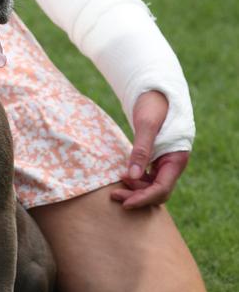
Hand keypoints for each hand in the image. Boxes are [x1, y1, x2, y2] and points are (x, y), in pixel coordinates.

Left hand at [111, 90, 189, 208]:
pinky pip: (148, 176)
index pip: (162, 189)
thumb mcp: (146, 125)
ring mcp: (165, 161)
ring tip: (116, 188)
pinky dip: (136, 180)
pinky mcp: (157, 157)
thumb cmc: (154, 104)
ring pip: (152, 185)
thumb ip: (141, 150)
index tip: (126, 202)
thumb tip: (132, 176)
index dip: (144, 198)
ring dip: (135, 189)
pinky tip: (123, 177)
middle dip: (137, 195)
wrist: (156, 89)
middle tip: (114, 195)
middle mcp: (173, 163)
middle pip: (157, 191)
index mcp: (176, 158)